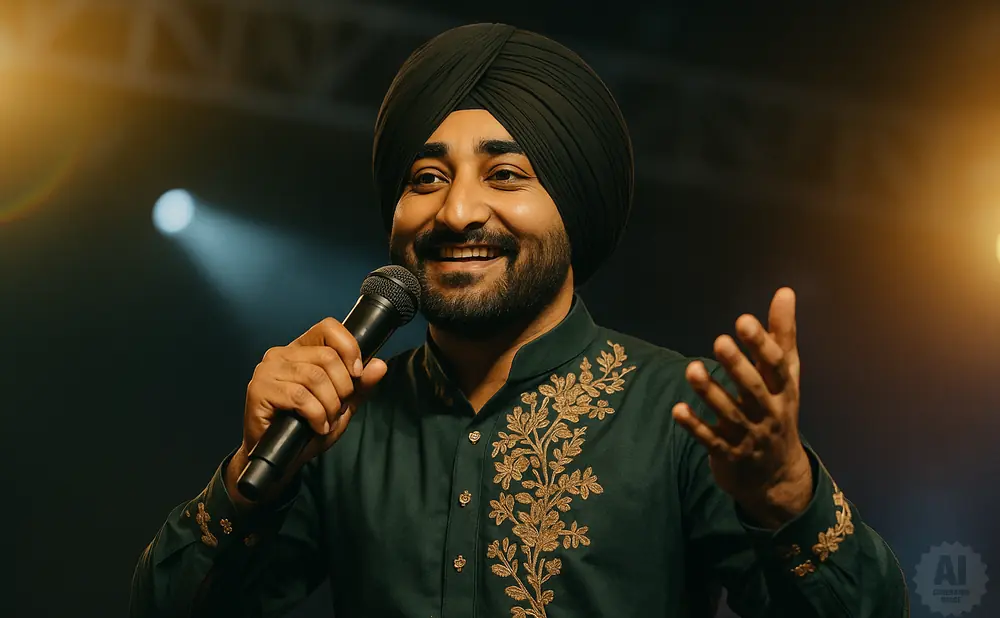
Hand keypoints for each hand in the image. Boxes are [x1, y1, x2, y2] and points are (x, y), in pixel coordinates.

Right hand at [226, 317, 387, 504]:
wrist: (282, 458)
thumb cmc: (307, 429)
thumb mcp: (342, 406)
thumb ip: (360, 386)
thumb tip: (380, 365)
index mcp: (301, 350)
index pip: (328, 328)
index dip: (349, 348)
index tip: (356, 374)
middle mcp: (281, 354)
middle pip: (327, 356)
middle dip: (342, 388)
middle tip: (337, 408)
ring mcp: (267, 370)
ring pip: (315, 376)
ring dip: (329, 405)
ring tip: (326, 420)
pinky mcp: (258, 390)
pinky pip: (299, 396)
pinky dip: (316, 415)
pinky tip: (316, 426)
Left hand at [672, 287, 811, 527]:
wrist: (776, 476)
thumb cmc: (778, 411)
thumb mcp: (784, 375)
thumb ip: (781, 334)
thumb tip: (785, 291)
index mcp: (782, 390)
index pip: (774, 366)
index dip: (761, 344)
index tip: (743, 320)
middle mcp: (767, 413)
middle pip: (753, 389)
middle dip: (737, 366)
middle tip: (719, 341)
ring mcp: (748, 436)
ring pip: (728, 414)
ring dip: (710, 392)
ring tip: (692, 369)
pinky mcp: (727, 454)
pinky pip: (709, 440)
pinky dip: (694, 425)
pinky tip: (677, 409)